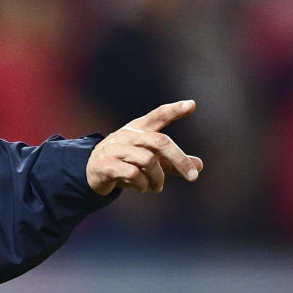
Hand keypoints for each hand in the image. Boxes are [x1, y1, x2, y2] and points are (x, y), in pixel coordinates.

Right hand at [86, 100, 202, 195]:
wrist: (93, 170)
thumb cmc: (126, 160)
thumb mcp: (150, 159)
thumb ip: (172, 162)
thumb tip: (199, 166)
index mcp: (139, 129)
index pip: (158, 115)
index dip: (174, 110)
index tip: (191, 105)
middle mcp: (128, 135)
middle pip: (160, 142)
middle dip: (180, 159)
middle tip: (193, 177)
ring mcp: (116, 148)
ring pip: (148, 160)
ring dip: (158, 178)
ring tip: (157, 187)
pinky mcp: (106, 164)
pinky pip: (133, 174)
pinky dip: (142, 184)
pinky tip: (142, 188)